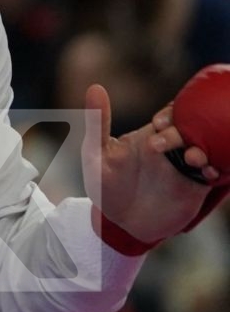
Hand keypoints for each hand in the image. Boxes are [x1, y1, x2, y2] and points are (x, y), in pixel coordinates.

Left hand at [86, 84, 214, 244]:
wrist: (119, 224)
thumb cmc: (105, 186)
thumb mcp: (96, 154)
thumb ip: (97, 122)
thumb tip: (95, 87)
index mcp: (150, 135)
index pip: (171, 114)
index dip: (171, 113)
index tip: (159, 123)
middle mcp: (172, 148)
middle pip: (192, 129)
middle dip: (187, 132)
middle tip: (166, 146)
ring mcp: (186, 167)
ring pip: (207, 148)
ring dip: (206, 149)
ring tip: (194, 159)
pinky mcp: (196, 186)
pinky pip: (214, 172)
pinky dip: (216, 169)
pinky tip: (209, 173)